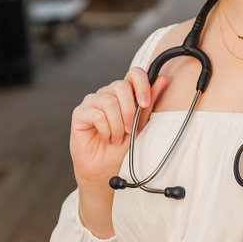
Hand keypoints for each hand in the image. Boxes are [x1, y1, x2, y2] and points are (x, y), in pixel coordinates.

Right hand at [70, 67, 168, 189]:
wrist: (106, 168)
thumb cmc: (122, 148)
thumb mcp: (140, 126)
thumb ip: (148, 104)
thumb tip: (161, 80)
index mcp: (124, 94)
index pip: (133, 73)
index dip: (141, 83)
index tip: (145, 103)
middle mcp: (107, 93)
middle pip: (120, 86)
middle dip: (129, 111)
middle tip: (129, 130)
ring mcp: (92, 101)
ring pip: (109, 102)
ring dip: (117, 125)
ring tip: (116, 138)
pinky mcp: (80, 113)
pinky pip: (97, 115)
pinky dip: (105, 130)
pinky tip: (105, 138)